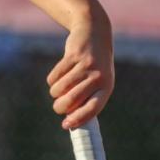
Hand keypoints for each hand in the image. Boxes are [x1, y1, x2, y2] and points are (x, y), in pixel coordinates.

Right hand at [46, 14, 113, 128]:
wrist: (95, 33)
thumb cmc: (94, 66)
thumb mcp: (98, 81)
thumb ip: (87, 99)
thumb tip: (70, 122)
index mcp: (106, 87)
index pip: (93, 108)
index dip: (78, 119)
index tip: (65, 125)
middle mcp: (98, 77)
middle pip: (71, 101)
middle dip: (60, 107)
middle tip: (58, 106)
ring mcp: (86, 65)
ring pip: (60, 89)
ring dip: (55, 92)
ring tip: (60, 87)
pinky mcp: (73, 55)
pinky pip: (54, 76)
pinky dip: (52, 79)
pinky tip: (59, 74)